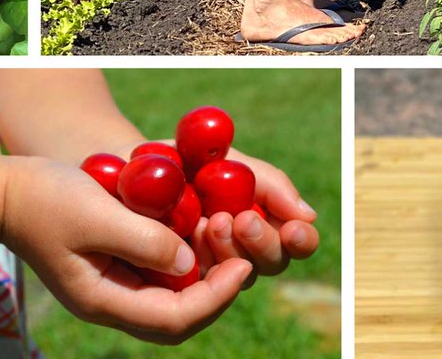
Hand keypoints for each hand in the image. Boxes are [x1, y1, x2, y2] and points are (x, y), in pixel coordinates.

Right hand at [2, 157, 251, 343]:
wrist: (8, 190)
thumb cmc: (47, 199)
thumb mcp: (96, 214)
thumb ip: (142, 240)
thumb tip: (189, 264)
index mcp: (104, 302)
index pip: (173, 320)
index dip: (215, 298)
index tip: (243, 267)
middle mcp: (115, 301)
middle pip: (180, 315)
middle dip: (217, 289)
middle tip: (245, 253)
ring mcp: (117, 283)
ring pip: (176, 293)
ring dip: (207, 269)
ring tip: (227, 234)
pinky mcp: (120, 261)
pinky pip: (165, 268)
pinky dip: (188, 251)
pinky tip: (204, 222)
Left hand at [193, 150, 318, 282]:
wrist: (134, 166)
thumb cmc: (188, 160)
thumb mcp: (227, 159)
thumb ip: (266, 182)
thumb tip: (307, 215)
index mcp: (265, 220)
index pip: (296, 241)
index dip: (302, 240)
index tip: (294, 227)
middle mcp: (245, 249)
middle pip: (273, 262)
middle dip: (262, 242)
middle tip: (241, 219)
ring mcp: (215, 267)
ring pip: (239, 274)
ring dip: (229, 249)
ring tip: (209, 221)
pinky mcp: (184, 279)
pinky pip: (201, 281)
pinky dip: (198, 258)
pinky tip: (188, 233)